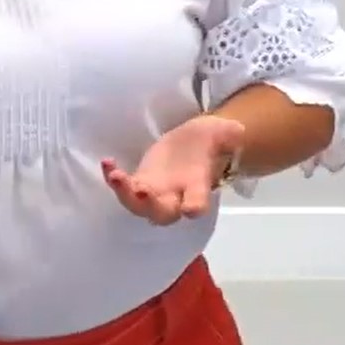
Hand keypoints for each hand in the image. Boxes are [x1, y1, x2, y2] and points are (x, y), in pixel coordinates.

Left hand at [102, 115, 246, 225]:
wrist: (193, 144)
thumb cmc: (210, 141)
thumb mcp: (223, 133)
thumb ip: (230, 133)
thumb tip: (237, 132)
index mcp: (198, 187)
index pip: (197, 203)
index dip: (194, 207)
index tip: (191, 209)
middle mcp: (175, 197)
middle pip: (162, 213)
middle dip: (153, 205)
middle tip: (143, 191)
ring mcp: (154, 193)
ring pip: (138, 205)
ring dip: (125, 194)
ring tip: (117, 176)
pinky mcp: (138, 182)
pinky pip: (123, 187)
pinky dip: (113, 179)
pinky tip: (107, 163)